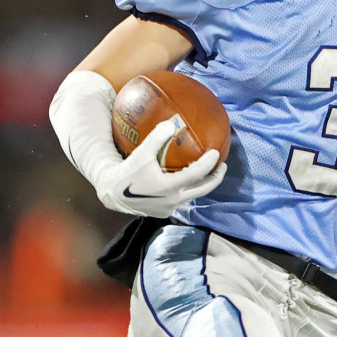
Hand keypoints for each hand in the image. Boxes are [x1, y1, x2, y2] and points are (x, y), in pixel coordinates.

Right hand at [95, 117, 227, 216]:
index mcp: (168, 187)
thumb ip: (156, 138)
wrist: (112, 194)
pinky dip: (189, 189)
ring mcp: (169, 208)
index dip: (209, 164)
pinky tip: (190, 180)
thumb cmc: (127, 172)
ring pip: (193, 196)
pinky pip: (182, 199)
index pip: (196, 174)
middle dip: (216, 178)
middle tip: (223, 166)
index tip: (217, 153)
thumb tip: (172, 124)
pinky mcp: (165, 212)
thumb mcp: (141, 154)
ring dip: (203, 184)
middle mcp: (172, 201)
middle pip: (203, 190)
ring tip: (210, 172)